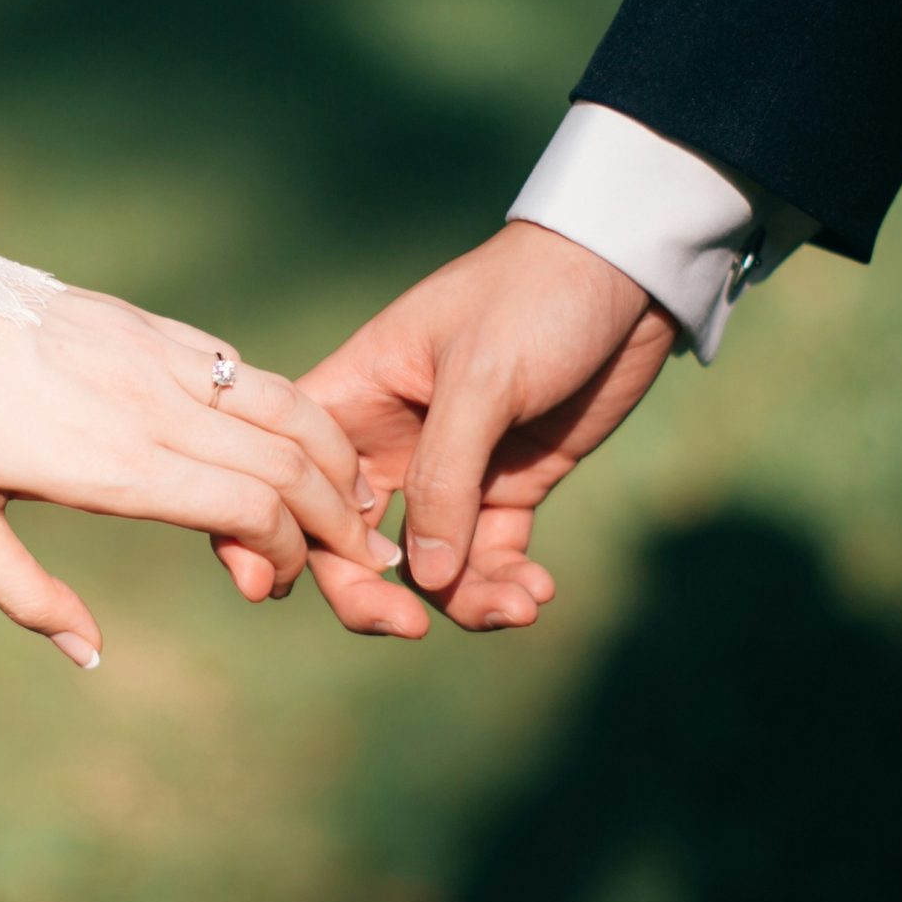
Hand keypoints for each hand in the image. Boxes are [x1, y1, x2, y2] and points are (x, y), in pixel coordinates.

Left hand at [0, 286, 402, 667]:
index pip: (250, 507)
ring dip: (333, 455)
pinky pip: (241, 367)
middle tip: (359, 556)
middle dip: (338, 517)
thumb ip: (26, 596)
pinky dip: (288, 407)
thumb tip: (90, 655)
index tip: (270, 584)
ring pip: (284, 403)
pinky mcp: (148, 325)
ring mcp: (156, 356)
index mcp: (114, 464)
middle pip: (289, 461)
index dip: (286, 552)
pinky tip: (295, 438)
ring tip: (355, 497)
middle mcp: (152, 406)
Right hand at [226, 222, 674, 635]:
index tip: (281, 589)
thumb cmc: (535, 297)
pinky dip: (506, 584)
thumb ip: (444, 477)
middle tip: (411, 628)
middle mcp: (387, 443)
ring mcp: (449, 470)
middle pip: (347, 542)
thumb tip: (422, 579)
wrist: (627, 273)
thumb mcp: (482, 377)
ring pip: (427, 565)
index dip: (274, 534)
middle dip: (372, 594)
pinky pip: (489, 558)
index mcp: (352, 398)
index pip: (290, 477)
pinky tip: (538, 593)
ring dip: (462, 599)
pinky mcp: (508, 486)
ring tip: (518, 606)